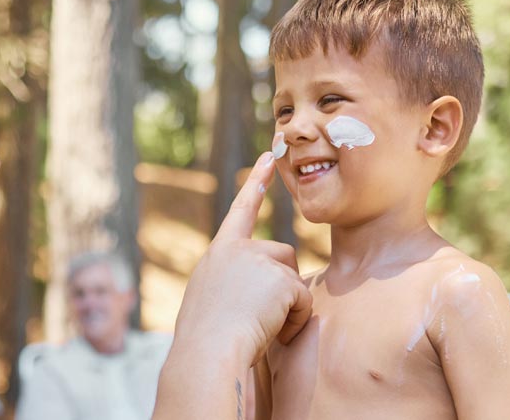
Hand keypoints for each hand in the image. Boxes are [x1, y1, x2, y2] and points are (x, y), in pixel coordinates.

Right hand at [172, 151, 312, 366]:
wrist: (207, 354)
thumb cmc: (206, 343)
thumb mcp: (210, 305)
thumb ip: (230, 287)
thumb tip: (256, 294)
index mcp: (217, 255)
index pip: (240, 212)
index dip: (255, 183)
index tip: (268, 157)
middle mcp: (236, 250)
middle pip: (282, 254)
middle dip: (284, 285)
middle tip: (260, 316)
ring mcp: (258, 261)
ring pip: (294, 278)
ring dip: (288, 304)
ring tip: (261, 326)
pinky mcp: (280, 279)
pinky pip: (303, 300)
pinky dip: (294, 321)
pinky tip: (273, 332)